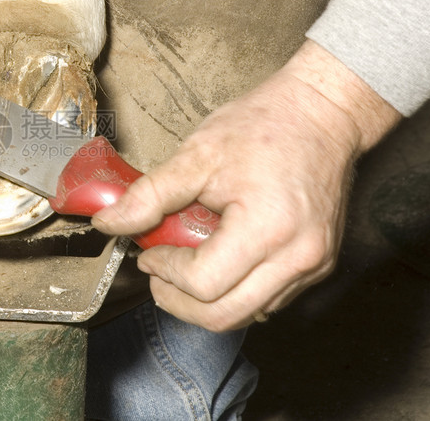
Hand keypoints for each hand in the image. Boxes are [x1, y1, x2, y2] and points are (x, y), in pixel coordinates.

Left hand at [93, 40, 400, 330]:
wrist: (322, 113)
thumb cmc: (264, 126)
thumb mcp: (197, 154)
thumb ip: (149, 195)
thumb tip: (107, 223)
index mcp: (268, 229)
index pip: (203, 283)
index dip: (165, 273)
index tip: (148, 253)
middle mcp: (298, 257)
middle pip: (225, 316)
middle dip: (178, 300)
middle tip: (157, 272)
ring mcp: (313, 266)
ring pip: (247, 314)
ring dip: (206, 300)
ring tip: (184, 263)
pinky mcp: (319, 266)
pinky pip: (268, 299)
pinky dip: (235, 291)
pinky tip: (218, 259)